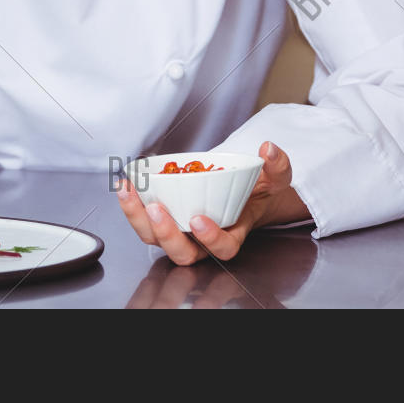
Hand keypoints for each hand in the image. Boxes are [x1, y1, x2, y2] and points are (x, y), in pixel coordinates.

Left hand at [116, 141, 308, 265]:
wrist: (246, 193)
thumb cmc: (259, 190)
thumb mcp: (276, 177)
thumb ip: (277, 165)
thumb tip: (268, 149)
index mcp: (233, 232)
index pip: (223, 248)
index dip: (210, 239)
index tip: (199, 219)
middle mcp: (204, 239)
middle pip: (182, 253)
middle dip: (166, 234)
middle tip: (157, 209)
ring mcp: (182, 231)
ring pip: (156, 240)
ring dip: (139, 219)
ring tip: (129, 192)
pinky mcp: (166, 219)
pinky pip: (145, 221)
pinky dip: (132, 204)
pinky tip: (125, 184)